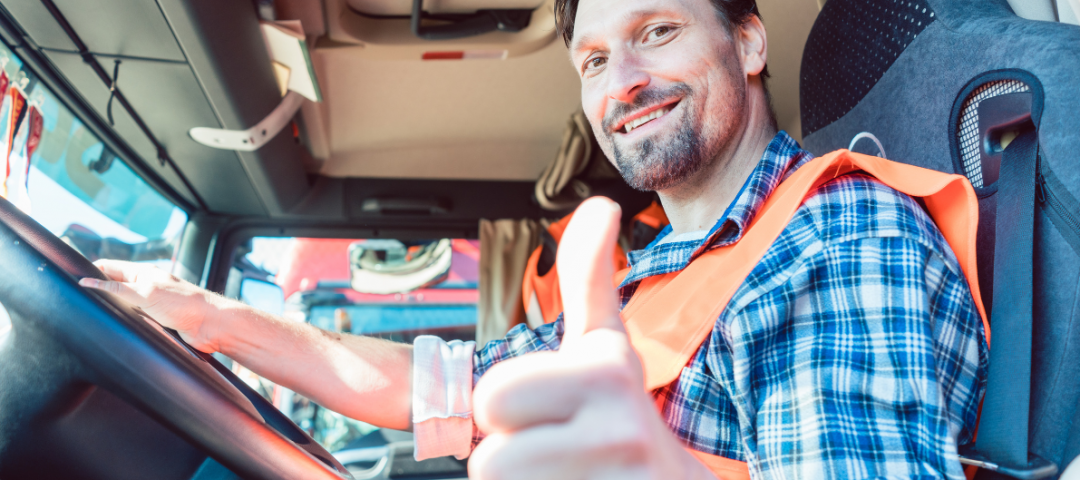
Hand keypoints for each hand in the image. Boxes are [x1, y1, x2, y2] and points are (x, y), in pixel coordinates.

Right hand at [79, 259, 229, 352]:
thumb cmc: (184, 304)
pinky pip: (134, 319)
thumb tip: (86, 282)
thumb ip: (116, 289)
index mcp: (143, 273)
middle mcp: (146, 286)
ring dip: (111, 308)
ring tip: (91, 314)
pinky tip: (113, 327)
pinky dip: (123, 320)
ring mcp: (151, 304)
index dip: (90, 270)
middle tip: (76, 300)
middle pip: (113, 285)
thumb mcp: (145, 293)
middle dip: (97, 290)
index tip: (71, 279)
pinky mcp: (157, 321)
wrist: (211, 325)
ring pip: (123, 303)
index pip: (109, 267)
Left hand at [469, 198, 715, 479]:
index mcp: (606, 374)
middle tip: (555, 452)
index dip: (507, 410)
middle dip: (512, 457)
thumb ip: (590, 280)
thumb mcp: (608, 350)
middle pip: (489, 460)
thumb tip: (601, 206)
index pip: (492, 398)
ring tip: (567, 478)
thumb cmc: (625, 422)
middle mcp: (619, 433)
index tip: (552, 409)